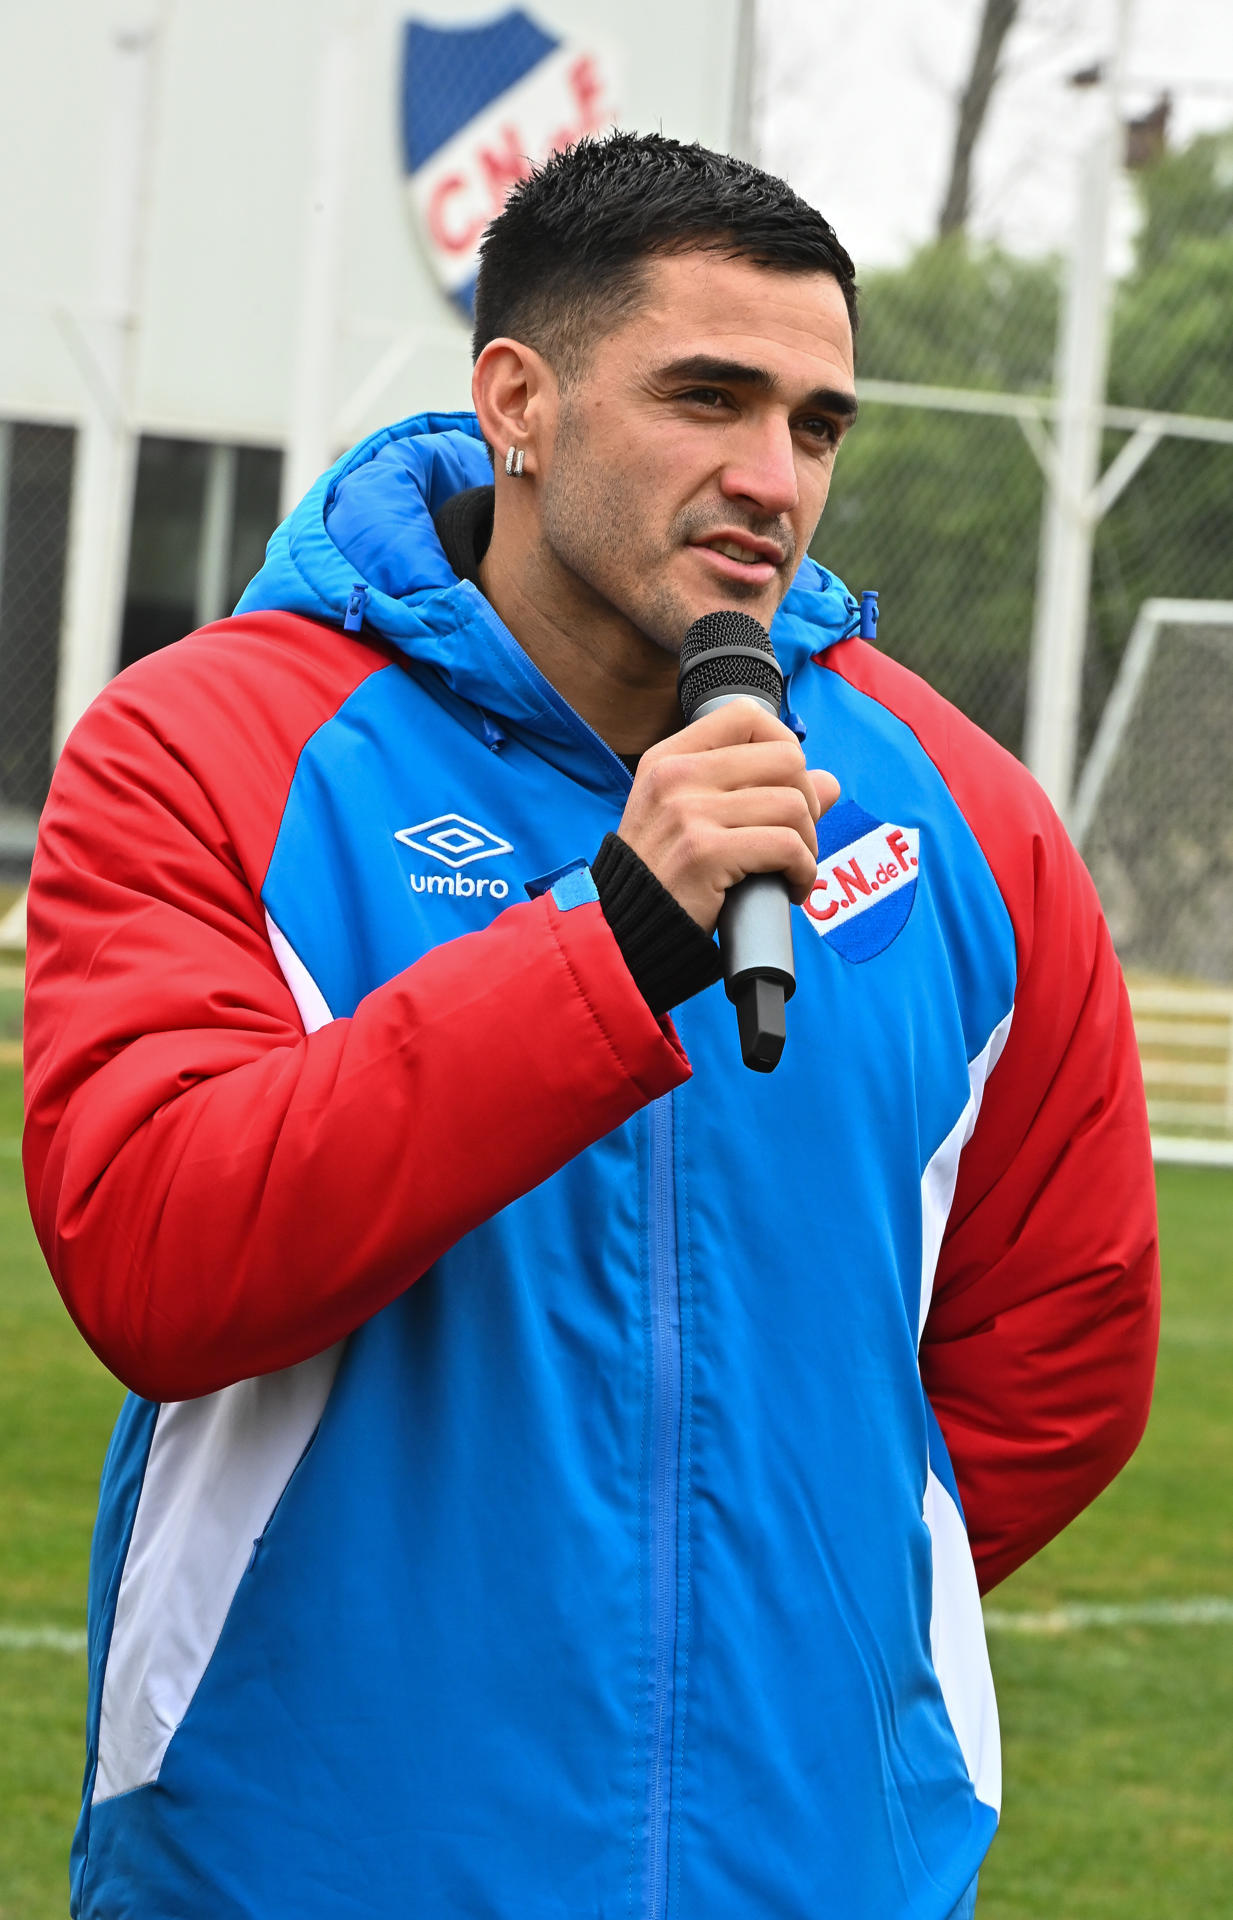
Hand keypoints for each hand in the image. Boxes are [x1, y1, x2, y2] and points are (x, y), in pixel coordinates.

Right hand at [617, 700, 839, 933]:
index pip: (747, 717)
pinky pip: (788, 847)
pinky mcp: (705, 852)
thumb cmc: (663, 875)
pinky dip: (803, 871)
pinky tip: (791, 888)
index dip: (784, 746)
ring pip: (793, 806)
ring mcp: (688, 812)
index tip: (787, 786)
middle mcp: (676, 776)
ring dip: (808, 845)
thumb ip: (755, 791)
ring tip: (792, 869)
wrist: (624, 930)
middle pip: (785, 759)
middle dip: (807, 801)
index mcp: (670, 758)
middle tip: (795, 837)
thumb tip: (828, 782)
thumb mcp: (693, 818)